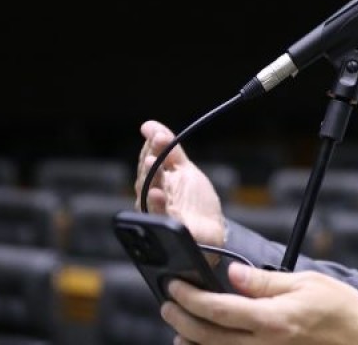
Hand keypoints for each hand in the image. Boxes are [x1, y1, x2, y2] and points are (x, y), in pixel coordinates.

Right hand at [135, 119, 225, 246]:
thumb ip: (171, 149)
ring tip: (153, 161)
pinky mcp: (169, 228)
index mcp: (157, 182)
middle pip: (146, 176)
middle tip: (157, 141)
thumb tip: (149, 125)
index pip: (148, 161)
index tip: (155, 131)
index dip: (151, 145)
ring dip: (150, 177)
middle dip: (152, 157)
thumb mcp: (185, 171)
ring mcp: (159, 213)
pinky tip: (157, 193)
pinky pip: (159, 217)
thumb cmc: (194, 203)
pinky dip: (156, 205)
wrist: (210, 233)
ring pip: (148, 195)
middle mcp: (153, 197)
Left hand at [161, 262, 357, 344]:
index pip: (217, 309)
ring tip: (179, 326)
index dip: (190, 298)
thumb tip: (233, 273)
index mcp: (271, 320)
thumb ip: (264, 282)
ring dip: (191, 340)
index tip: (174, 286)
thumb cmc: (341, 310)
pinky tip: (206, 343)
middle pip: (207, 336)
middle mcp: (264, 344)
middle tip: (168, 303)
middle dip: (181, 319)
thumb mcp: (305, 282)